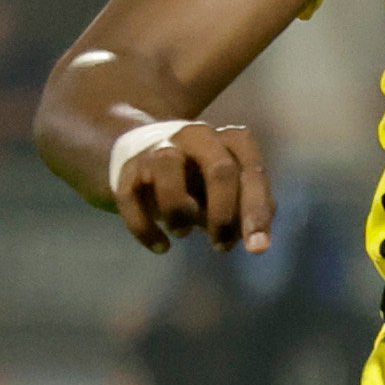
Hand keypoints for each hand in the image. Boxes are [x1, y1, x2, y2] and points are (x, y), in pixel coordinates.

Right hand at [113, 120, 275, 253]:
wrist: (144, 153)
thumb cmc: (202, 178)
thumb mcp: (232, 189)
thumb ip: (250, 207)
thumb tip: (257, 237)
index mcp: (231, 141)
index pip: (252, 171)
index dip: (257, 210)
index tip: (257, 248)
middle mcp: (197, 136)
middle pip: (219, 169)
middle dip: (224, 214)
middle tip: (221, 246)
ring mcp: (159, 147)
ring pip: (168, 168)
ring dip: (179, 211)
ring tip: (184, 233)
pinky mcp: (127, 167)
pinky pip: (130, 196)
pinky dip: (145, 227)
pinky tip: (161, 246)